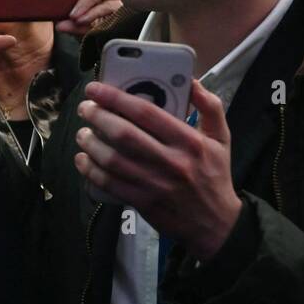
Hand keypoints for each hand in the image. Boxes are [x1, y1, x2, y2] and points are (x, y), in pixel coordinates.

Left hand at [54, 0, 121, 35]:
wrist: (88, 39)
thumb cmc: (74, 19)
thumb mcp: (63, 10)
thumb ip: (56, 4)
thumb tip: (43, 5)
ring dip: (86, 1)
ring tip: (73, 15)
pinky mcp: (116, 8)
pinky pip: (107, 8)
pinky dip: (92, 15)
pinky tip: (79, 21)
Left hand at [75, 78, 242, 259]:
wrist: (215, 223)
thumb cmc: (214, 174)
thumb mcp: (221, 138)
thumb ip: (210, 107)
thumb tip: (192, 81)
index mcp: (189, 141)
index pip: (146, 113)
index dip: (115, 98)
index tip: (95, 89)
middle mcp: (171, 161)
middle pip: (124, 134)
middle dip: (97, 117)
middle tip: (85, 108)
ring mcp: (155, 183)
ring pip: (112, 159)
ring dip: (90, 143)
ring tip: (82, 132)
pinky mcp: (142, 202)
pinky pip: (108, 183)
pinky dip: (90, 169)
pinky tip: (83, 158)